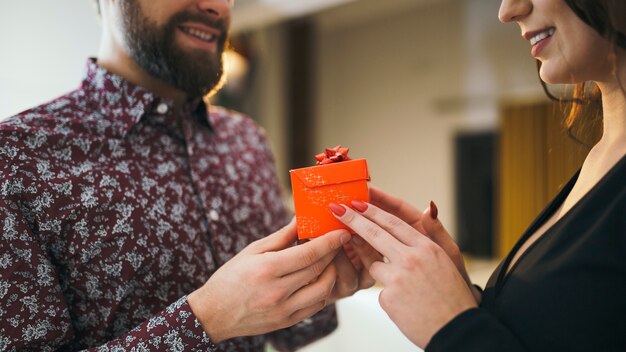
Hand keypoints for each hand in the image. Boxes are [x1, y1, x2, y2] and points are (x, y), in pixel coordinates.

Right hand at [187, 219, 350, 342]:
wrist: (214, 314)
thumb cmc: (230, 278)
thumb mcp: (252, 251)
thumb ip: (281, 236)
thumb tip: (302, 219)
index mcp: (267, 269)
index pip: (309, 254)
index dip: (329, 242)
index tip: (342, 233)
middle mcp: (277, 291)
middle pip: (318, 269)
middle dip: (333, 253)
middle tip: (339, 242)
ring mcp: (284, 309)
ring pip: (323, 290)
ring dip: (332, 273)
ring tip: (329, 260)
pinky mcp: (288, 321)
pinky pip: (316, 305)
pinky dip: (323, 290)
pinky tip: (320, 279)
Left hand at [330, 202, 476, 347]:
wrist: (456, 329)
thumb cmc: (453, 296)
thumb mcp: (449, 259)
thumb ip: (433, 234)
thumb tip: (427, 207)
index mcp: (426, 247)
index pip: (393, 223)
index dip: (373, 212)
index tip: (357, 203)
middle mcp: (411, 259)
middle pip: (375, 234)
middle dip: (353, 220)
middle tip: (337, 210)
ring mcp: (398, 278)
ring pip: (374, 265)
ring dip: (379, 271)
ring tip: (405, 287)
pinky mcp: (388, 297)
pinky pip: (380, 290)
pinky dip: (390, 296)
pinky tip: (406, 305)